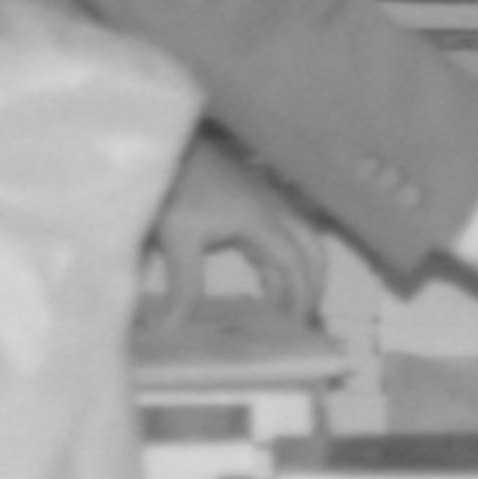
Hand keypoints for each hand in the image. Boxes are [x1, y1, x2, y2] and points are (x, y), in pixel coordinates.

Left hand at [140, 138, 327, 330]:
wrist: (163, 147)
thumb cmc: (173, 186)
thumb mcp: (178, 240)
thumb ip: (184, 289)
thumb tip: (172, 331)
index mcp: (260, 220)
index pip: (295, 263)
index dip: (300, 296)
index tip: (296, 328)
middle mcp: (271, 209)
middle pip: (311, 247)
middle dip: (314, 282)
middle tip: (303, 318)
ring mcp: (261, 202)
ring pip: (296, 241)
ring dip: (296, 273)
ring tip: (284, 308)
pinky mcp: (248, 200)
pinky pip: (276, 236)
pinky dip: (278, 262)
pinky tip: (263, 281)